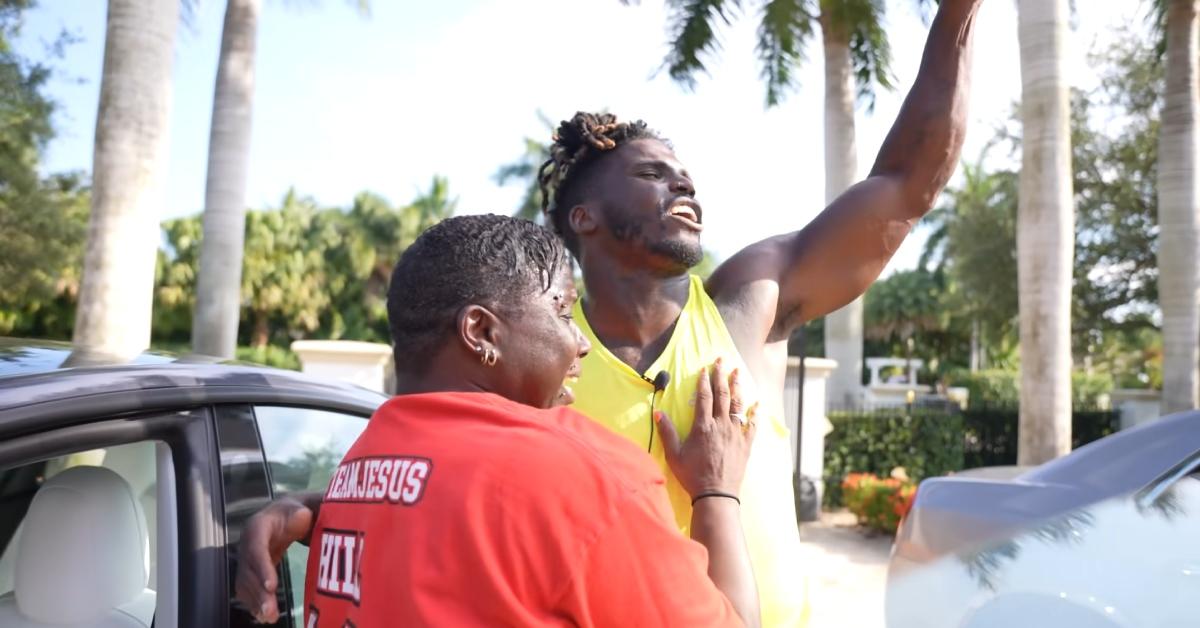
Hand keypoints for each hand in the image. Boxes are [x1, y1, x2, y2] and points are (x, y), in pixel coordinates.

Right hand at [235, 497, 314, 622]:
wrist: (284, 515)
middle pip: (248, 571)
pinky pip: (247, 589)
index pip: (256, 549)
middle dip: (258, 592)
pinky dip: (254, 603)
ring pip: (246, 583)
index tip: (272, 586)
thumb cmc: (294, 513)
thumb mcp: (298, 510)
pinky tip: (264, 616)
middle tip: (270, 612)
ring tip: (270, 618)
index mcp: (257, 527)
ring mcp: (246, 558)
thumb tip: (303, 516)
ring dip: (256, 602)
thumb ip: (300, 514)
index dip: (262, 568)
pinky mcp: (250, 571)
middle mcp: (247, 545)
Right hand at [657, 358, 757, 498]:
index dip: (703, 381)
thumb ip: (667, 432)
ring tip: (738, 372)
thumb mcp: (674, 455)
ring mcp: (735, 434)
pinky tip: (757, 403)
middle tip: (722, 361)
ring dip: (737, 387)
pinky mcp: (745, 444)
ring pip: (738, 405)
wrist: (716, 495)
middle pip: (722, 395)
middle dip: (721, 376)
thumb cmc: (692, 475)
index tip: (704, 369)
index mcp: (703, 427)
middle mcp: (721, 426)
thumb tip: (658, 413)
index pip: (703, 397)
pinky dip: (755, 412)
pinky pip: (752, 425)